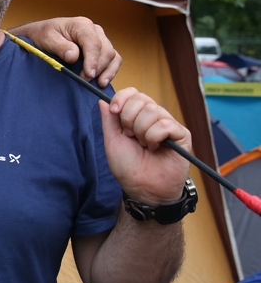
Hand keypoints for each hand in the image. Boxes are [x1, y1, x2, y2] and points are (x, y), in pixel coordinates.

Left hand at [11, 17, 120, 86]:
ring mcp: (100, 39)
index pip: (93, 44)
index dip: (93, 60)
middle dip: (98, 67)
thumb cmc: (42, 35)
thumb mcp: (46, 39)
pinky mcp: (101, 49)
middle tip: (85, 81)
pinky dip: (110, 70)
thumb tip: (74, 56)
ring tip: (99, 84)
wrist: (40, 35)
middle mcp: (94, 31)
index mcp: (82, 25)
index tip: (88, 74)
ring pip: (112, 55)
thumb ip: (60, 47)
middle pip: (106, 50)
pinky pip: (113, 59)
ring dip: (107, 71)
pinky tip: (102, 81)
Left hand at [101, 87, 189, 204]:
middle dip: (129, 118)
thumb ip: (109, 120)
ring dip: (142, 132)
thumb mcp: (112, 141)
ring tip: (144, 146)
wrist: (143, 188)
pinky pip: (165, 125)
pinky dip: (154, 137)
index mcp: (137, 117)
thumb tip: (102, 100)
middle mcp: (154, 118)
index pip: (133, 93)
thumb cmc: (128, 168)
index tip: (114, 111)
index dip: (122, 98)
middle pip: (142, 99)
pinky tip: (155, 149)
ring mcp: (169, 125)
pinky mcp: (182, 135)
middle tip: (131, 136)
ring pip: (153, 111)